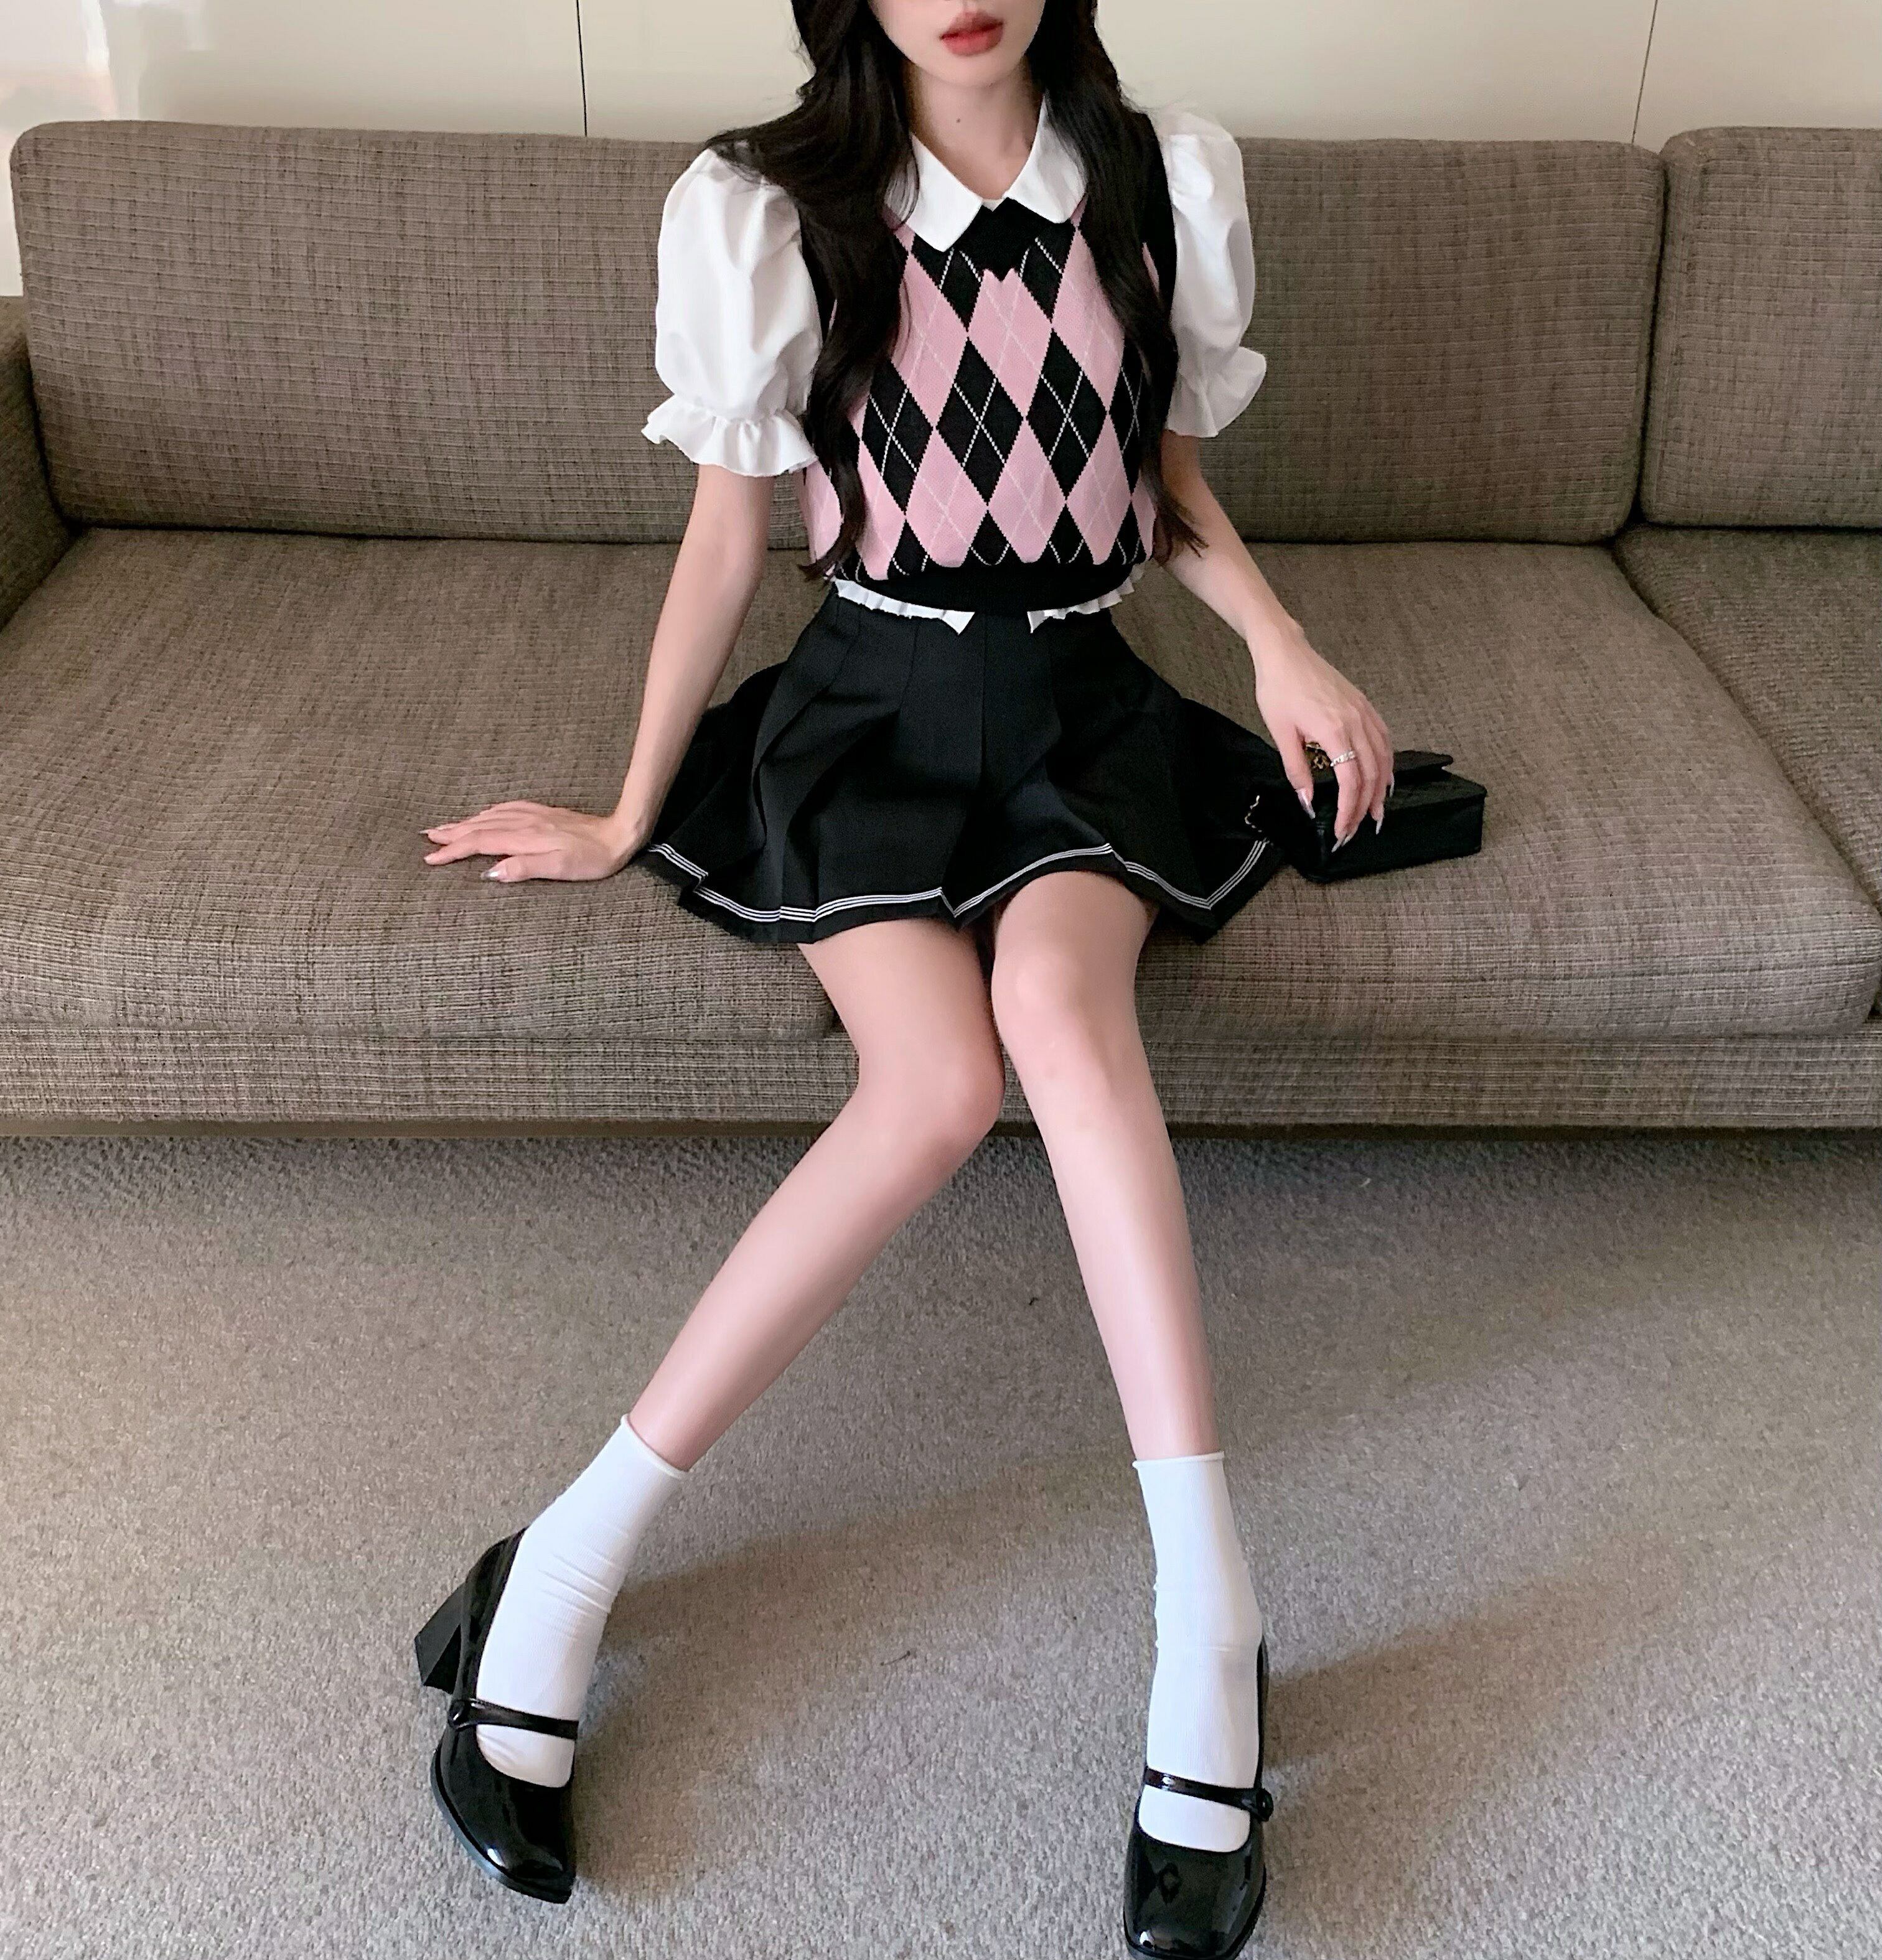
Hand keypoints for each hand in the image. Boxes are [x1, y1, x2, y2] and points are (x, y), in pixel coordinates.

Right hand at [421, 802, 641, 881]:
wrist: (619, 833)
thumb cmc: (593, 858)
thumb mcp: (560, 869)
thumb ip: (524, 868)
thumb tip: (490, 872)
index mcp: (525, 838)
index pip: (480, 843)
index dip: (453, 851)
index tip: (431, 859)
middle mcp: (525, 823)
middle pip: (479, 826)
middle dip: (451, 833)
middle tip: (427, 838)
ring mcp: (534, 815)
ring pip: (490, 816)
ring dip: (466, 822)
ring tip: (445, 827)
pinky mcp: (544, 813)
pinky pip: (507, 808)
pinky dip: (488, 812)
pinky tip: (484, 813)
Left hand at [1249, 625, 1393, 847]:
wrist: (1285, 654)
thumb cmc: (1279, 688)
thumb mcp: (1281, 734)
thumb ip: (1297, 770)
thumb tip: (1307, 801)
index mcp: (1334, 730)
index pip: (1350, 782)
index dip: (1348, 810)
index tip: (1341, 829)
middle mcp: (1355, 722)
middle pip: (1371, 774)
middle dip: (1364, 806)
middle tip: (1356, 828)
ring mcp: (1363, 712)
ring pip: (1383, 758)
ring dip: (1381, 789)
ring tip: (1375, 811)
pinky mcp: (1364, 706)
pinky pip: (1384, 740)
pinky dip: (1386, 763)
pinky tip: (1382, 777)